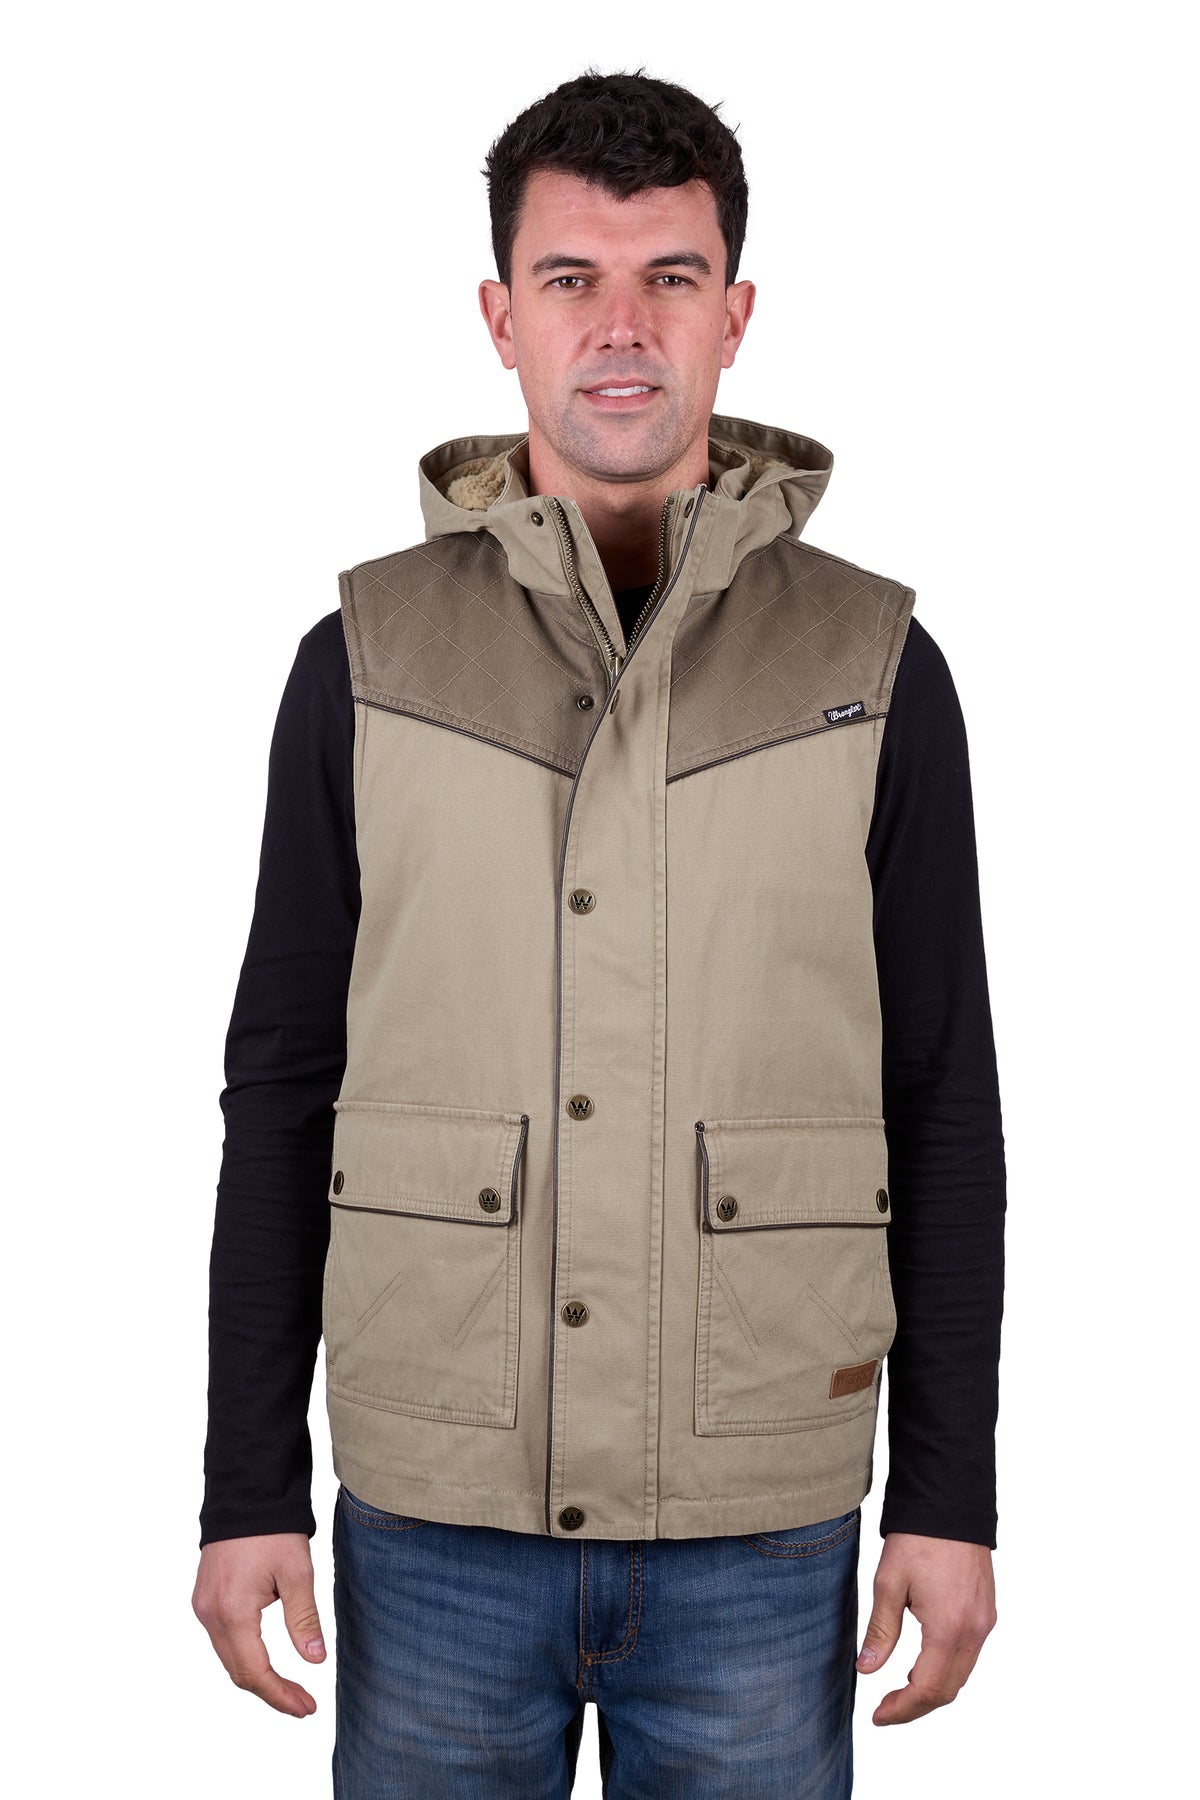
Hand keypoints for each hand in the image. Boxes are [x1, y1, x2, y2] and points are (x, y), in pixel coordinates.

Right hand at [192, 1532, 326, 1715]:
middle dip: (271, 1692)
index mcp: (232, 1611)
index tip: (306, 1708)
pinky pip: (223, 1640)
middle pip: (238, 1672)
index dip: (280, 1696)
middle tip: (303, 1703)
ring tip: (290, 1687)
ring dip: (257, 1676)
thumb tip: (315, 1660)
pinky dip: (244, 1656)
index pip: (255, 1672)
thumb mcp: (297, 1572)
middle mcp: (210, 1614)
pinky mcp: (204, 1598)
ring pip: (228, 1658)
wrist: (245, 1494)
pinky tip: (267, 1660)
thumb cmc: (273, 1529)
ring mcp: (203, 1606)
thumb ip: (303, 1619)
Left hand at [856, 1532, 995, 1724]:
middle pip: (949, 1690)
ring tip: (900, 1692)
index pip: (928, 1689)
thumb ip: (881, 1631)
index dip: (902, 1709)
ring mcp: (985, 1621)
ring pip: (961, 1675)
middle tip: (885, 1709)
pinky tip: (923, 1665)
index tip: (878, 1716)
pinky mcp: (986, 1611)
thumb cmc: (918, 1538)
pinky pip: (969, 1655)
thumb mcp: (889, 1583)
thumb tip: (866, 1670)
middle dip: (917, 1706)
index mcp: (949, 1628)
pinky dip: (947, 1669)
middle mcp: (974, 1631)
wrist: (950, 1501)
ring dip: (933, 1690)